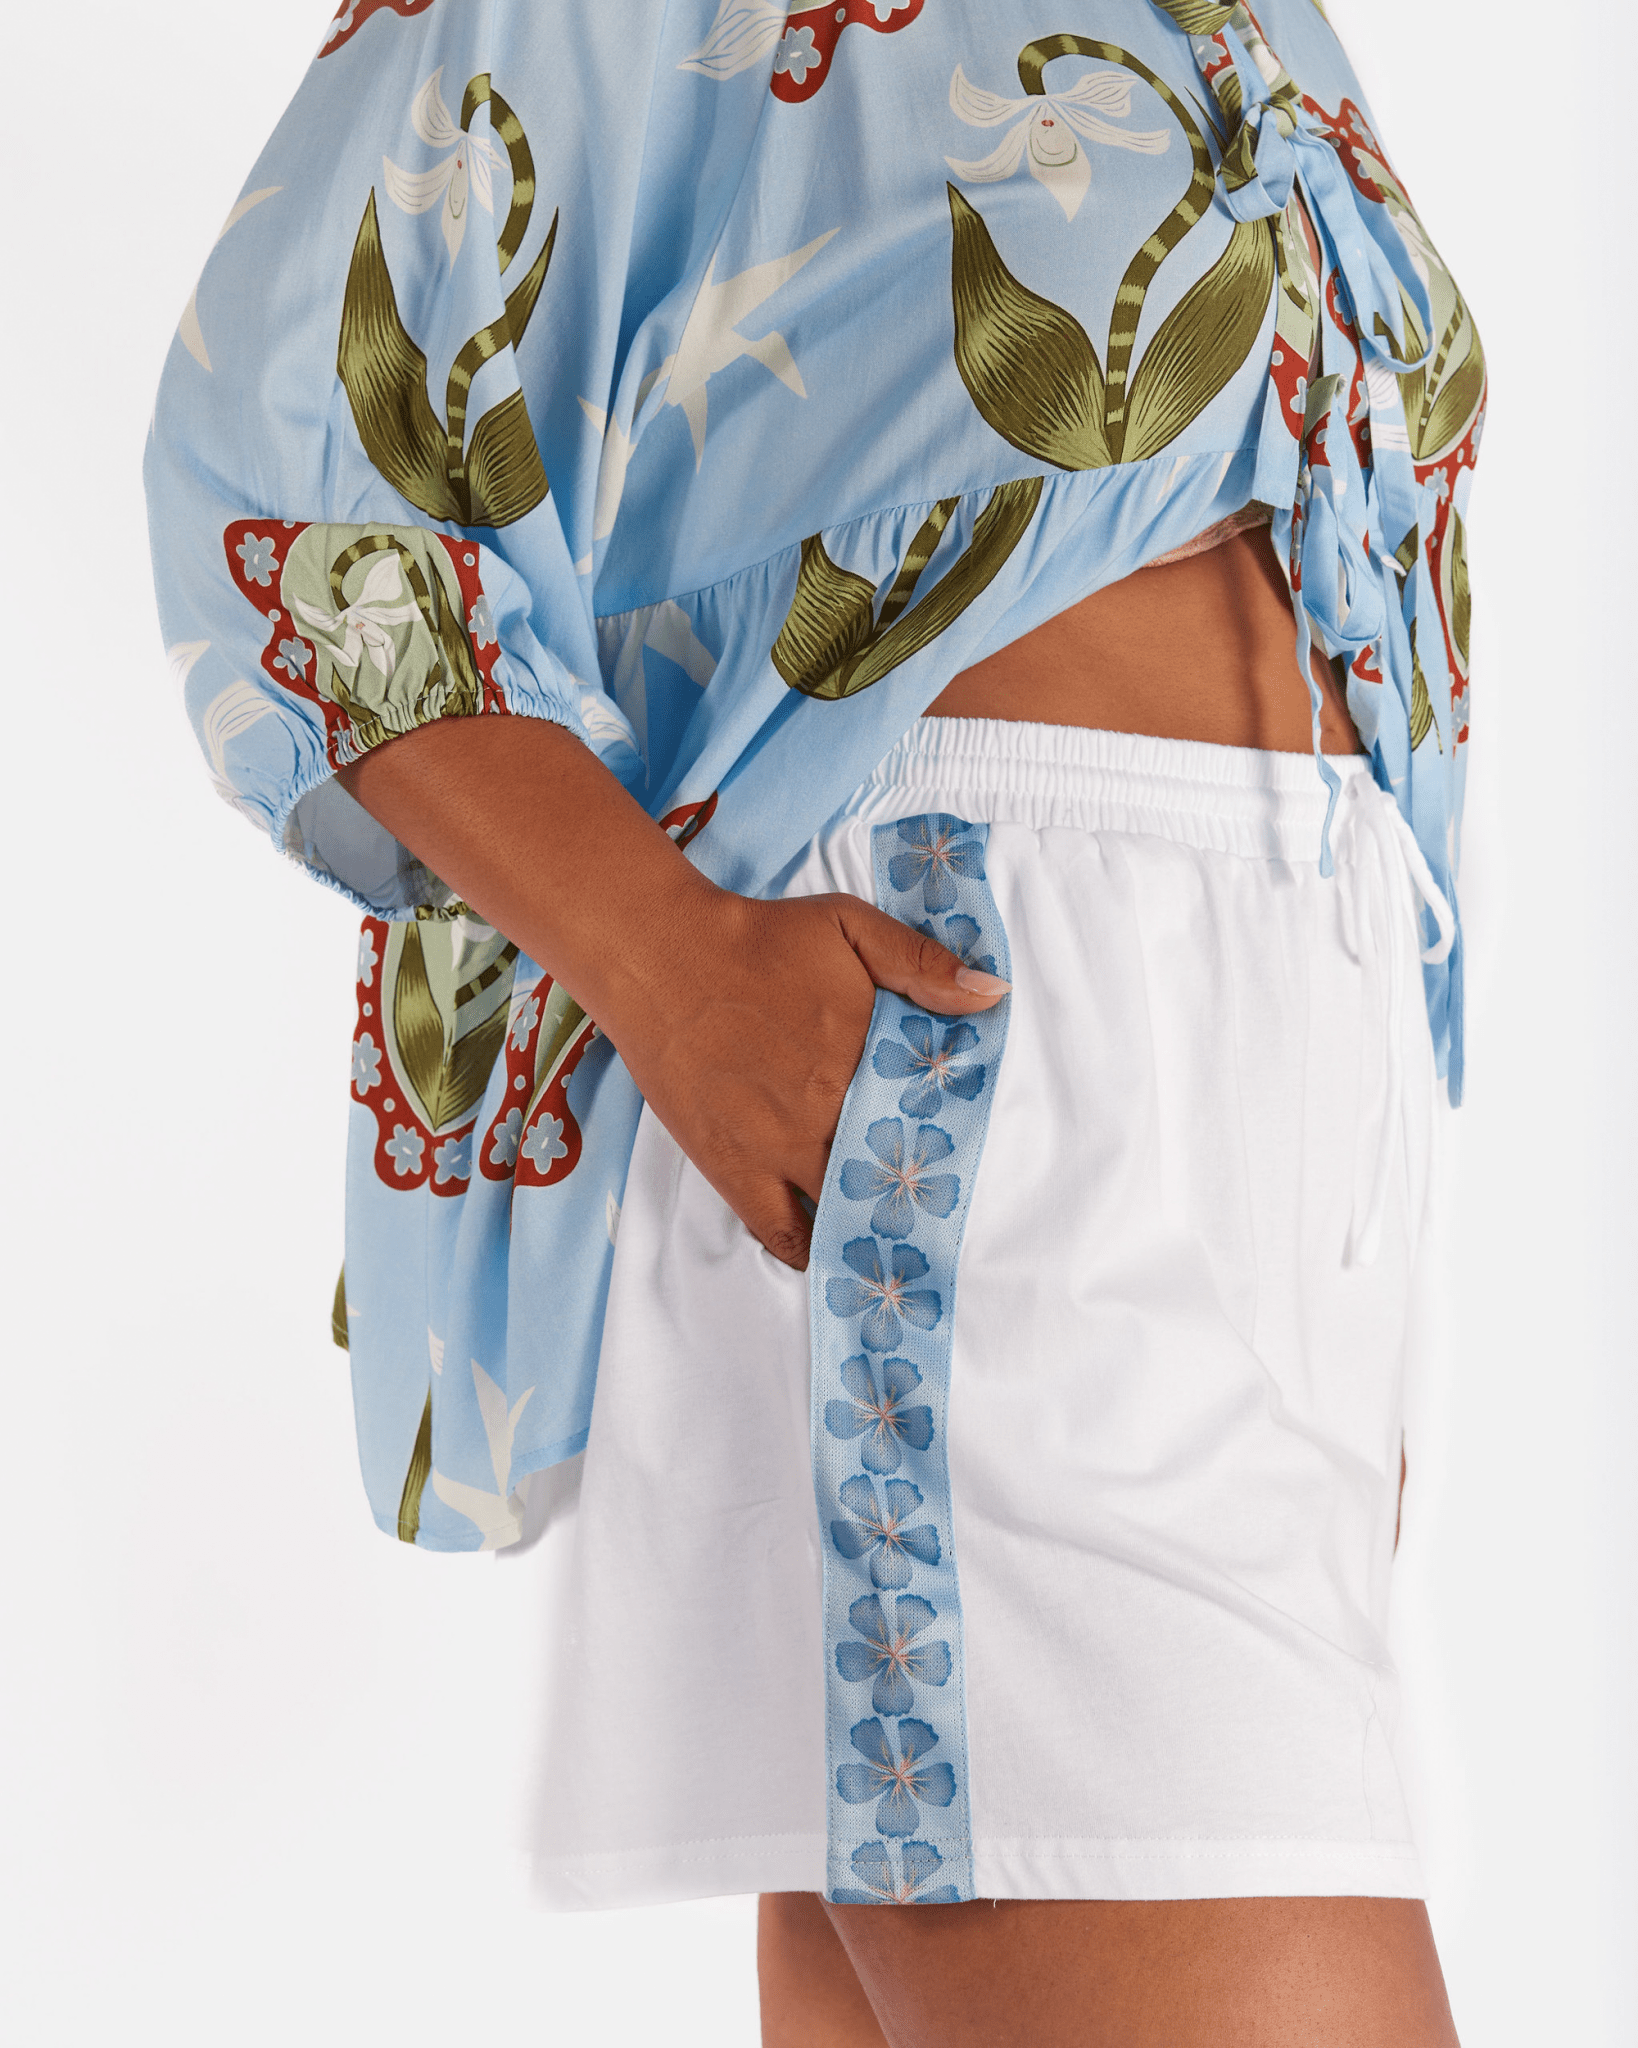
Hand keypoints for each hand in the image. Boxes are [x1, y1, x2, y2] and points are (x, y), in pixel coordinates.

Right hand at [604, 888, 1007, 1269]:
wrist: (661, 955)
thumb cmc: (758, 938)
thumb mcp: (850, 925)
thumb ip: (920, 963)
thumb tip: (992, 995)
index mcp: (866, 1055)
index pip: (928, 1115)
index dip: (948, 1137)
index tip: (962, 1154)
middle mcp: (829, 1109)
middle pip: (891, 1170)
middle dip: (915, 1189)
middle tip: (938, 1211)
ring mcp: (780, 1145)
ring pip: (845, 1207)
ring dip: (871, 1223)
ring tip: (898, 1247)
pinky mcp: (733, 1167)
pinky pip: (779, 1230)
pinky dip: (808, 1250)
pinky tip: (827, 1254)